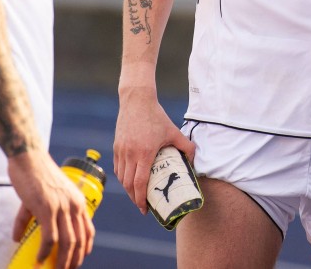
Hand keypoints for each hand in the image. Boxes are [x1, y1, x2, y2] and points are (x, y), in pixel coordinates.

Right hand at [7, 148, 94, 268]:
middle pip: (79, 240)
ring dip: (62, 261)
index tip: (78, 260)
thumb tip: (17, 238)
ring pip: (68, 242)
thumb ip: (33, 218)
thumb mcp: (43, 197)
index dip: (84, 248)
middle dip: (73, 260)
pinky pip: (50, 237)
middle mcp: (74, 205)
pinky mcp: (47, 208)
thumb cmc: (34, 175)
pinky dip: (45, 252)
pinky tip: (39, 260)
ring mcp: (62, 207)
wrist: (28, 157)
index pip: (88, 230)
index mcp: (78, 202)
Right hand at [113, 86, 195, 212]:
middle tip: (142, 206)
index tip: (145, 209)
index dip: (141, 199)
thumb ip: (186, 146)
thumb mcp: (174, 131)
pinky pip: (118, 168)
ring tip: (137, 195)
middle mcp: (130, 154)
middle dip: (135, 198)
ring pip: (122, 177)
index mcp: (145, 152)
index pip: (140, 183)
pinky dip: (123, 177)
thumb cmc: (157, 116)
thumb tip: (194, 160)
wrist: (137, 101)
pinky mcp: (116, 147)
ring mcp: (121, 151)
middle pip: (129, 184)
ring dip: (128, 189)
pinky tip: (130, 180)